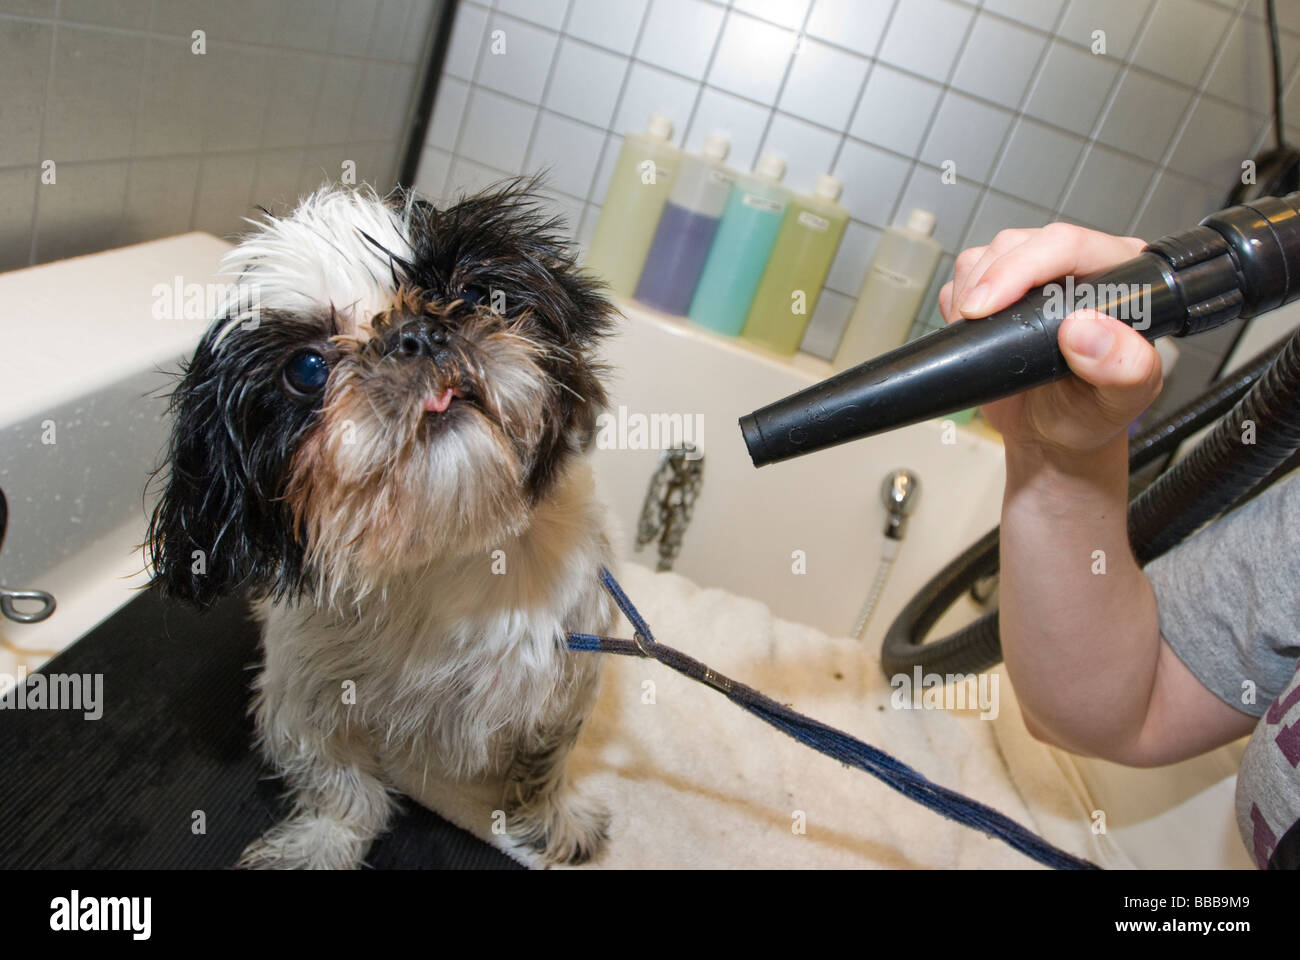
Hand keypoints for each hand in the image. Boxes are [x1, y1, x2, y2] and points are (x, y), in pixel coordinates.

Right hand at [938, 223, 1160, 457]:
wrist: (1051, 436)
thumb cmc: (1091, 414)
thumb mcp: (1122, 400)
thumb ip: (1123, 367)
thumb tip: (1085, 329)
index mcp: (1124, 279)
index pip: (1068, 244)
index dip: (1024, 266)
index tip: (990, 305)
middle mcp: (1080, 268)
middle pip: (1021, 242)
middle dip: (989, 278)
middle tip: (972, 319)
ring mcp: (1037, 276)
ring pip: (989, 253)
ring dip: (971, 289)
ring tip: (981, 331)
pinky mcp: (1002, 290)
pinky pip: (967, 274)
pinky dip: (957, 300)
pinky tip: (974, 331)